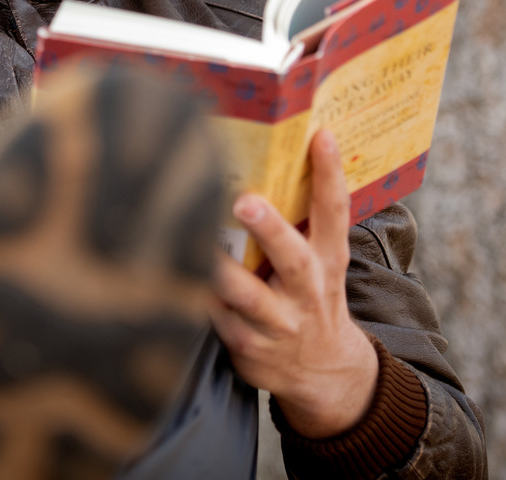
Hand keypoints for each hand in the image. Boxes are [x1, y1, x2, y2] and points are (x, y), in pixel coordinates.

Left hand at [208, 129, 378, 438]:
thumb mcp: (322, 263)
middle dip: (270, 230)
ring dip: (221, 272)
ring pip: (248, 297)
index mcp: (329, 260)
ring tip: (196, 247)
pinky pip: (219, 323)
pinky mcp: (251, 348)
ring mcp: (280, 323)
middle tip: (245, 201)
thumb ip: (304, 222)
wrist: (325, 371)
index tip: (319, 136)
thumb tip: (269, 156)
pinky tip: (171, 281)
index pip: (335, 211)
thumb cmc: (311, 297)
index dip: (329, 174)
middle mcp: (308, 291)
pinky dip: (197, 301)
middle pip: (292, 257)